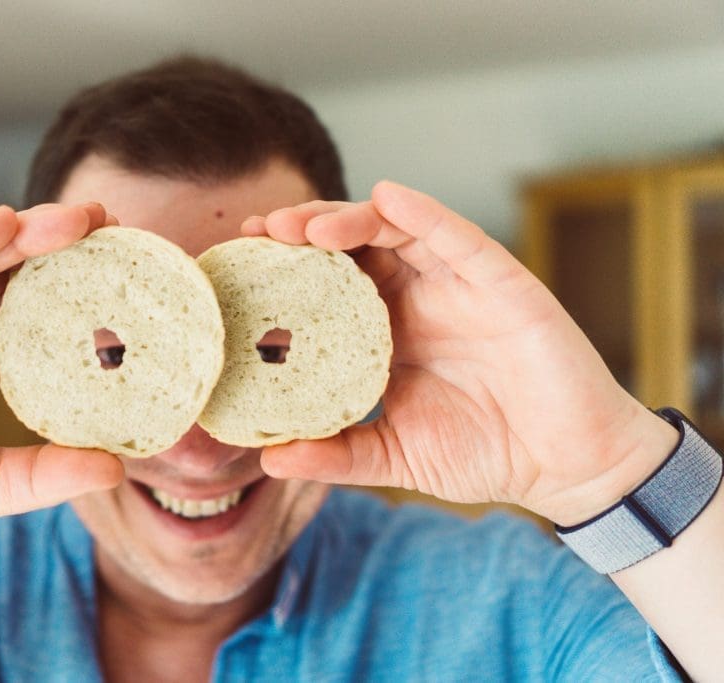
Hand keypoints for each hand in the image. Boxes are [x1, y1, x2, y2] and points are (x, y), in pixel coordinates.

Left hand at [243, 182, 676, 524]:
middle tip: (261, 231)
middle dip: (305, 232)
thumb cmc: (485, 453)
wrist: (564, 468)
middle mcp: (420, 296)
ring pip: (399, 229)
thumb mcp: (395, 454)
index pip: (329, 282)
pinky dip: (425, 214)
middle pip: (355, 245)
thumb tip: (269, 460)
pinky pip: (460, 238)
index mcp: (390, 328)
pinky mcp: (503, 283)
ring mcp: (460, 285)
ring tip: (305, 226)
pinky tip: (388, 198)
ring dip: (350, 218)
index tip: (242, 261)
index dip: (287, 267)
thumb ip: (337, 454)